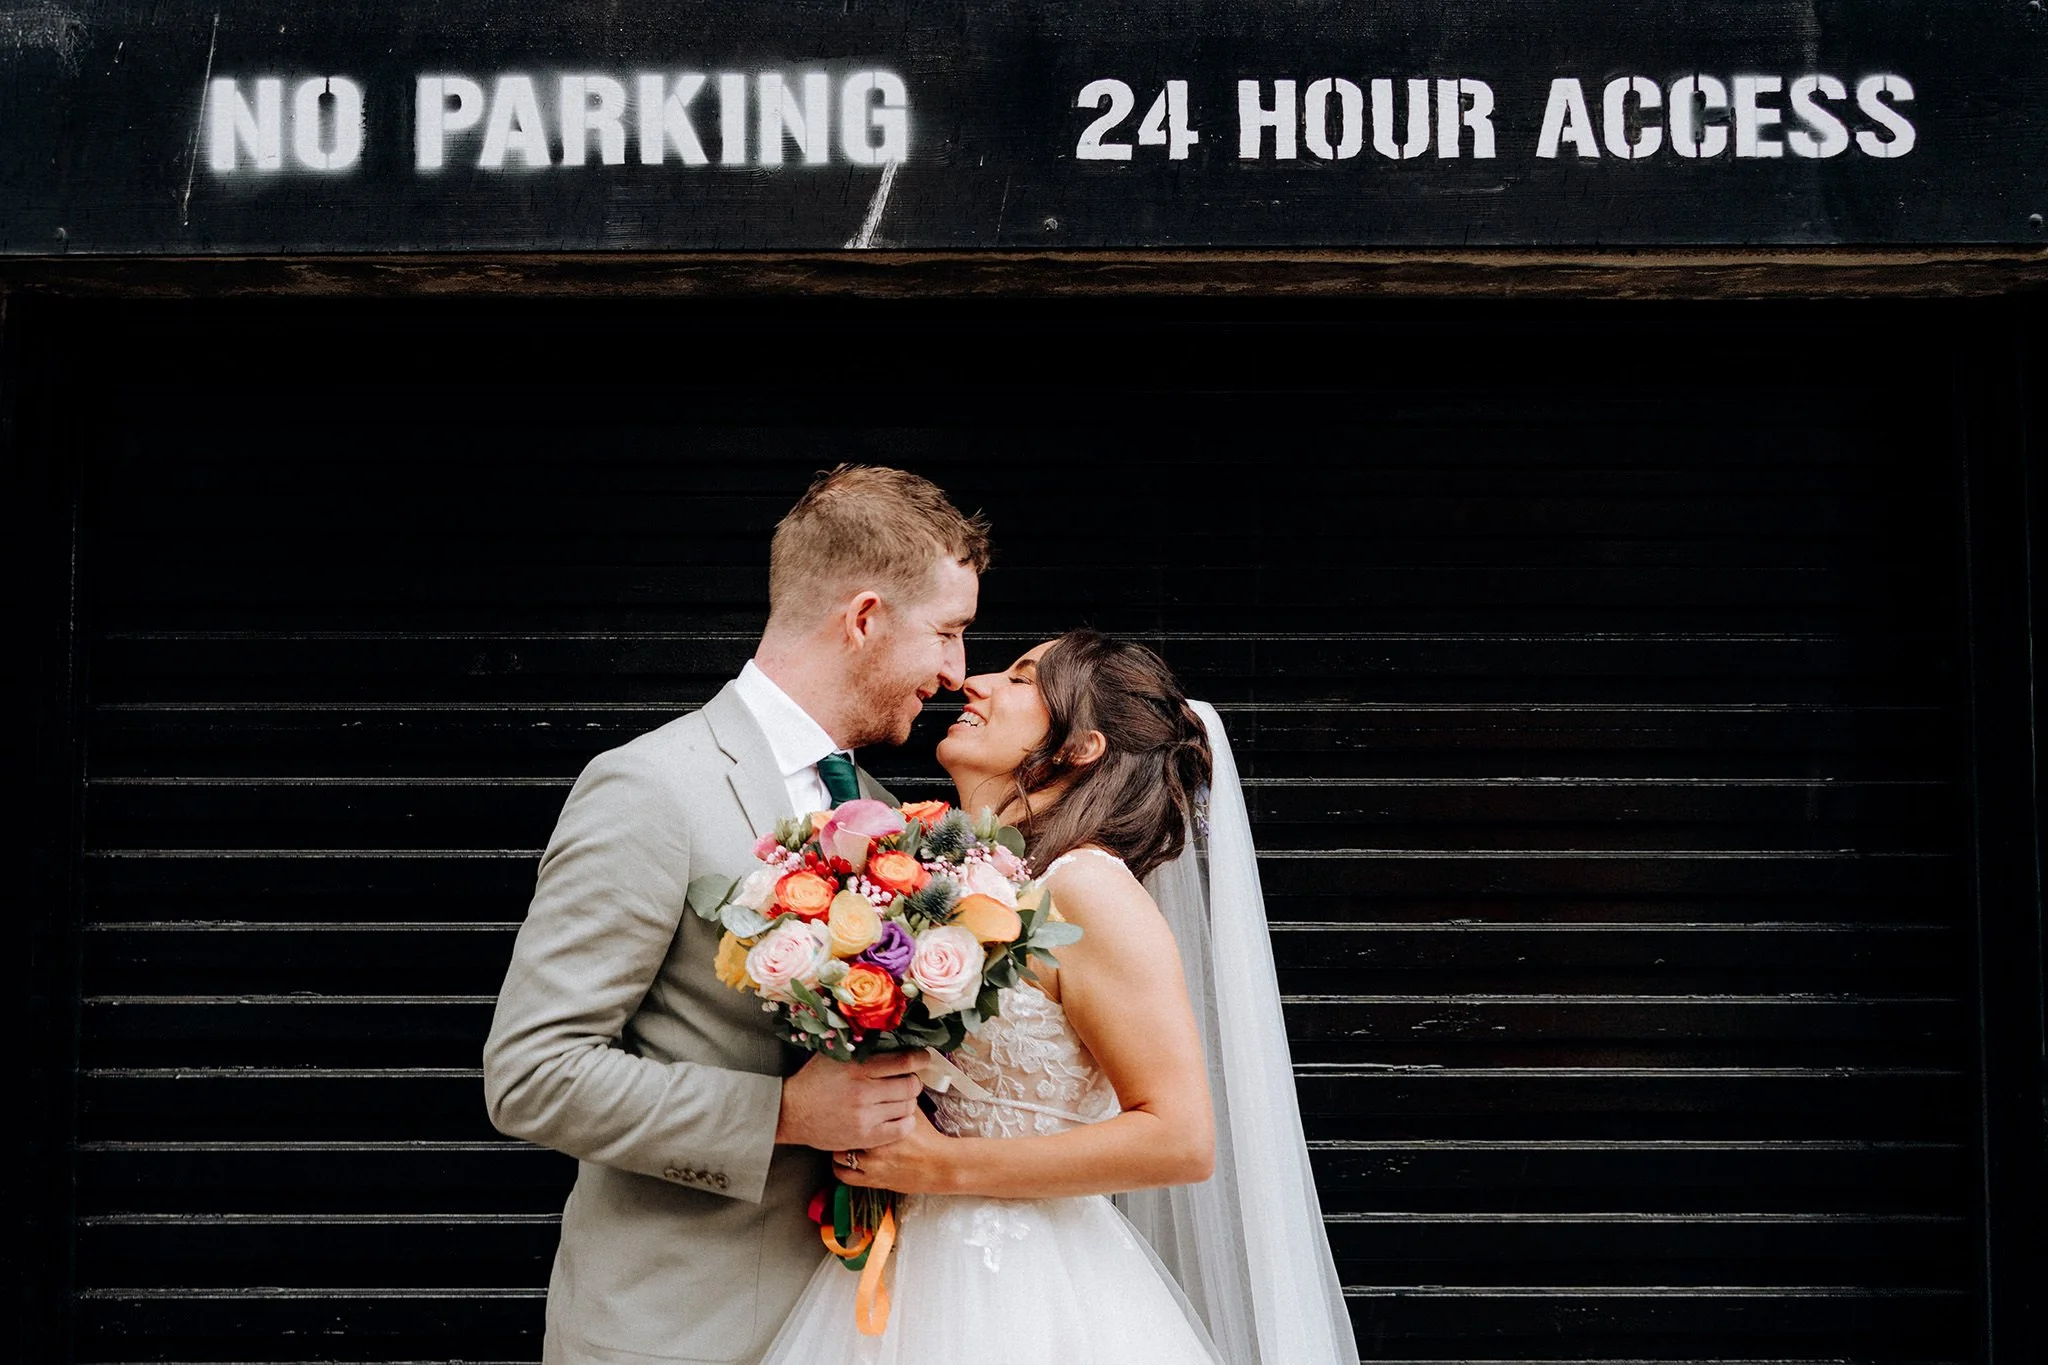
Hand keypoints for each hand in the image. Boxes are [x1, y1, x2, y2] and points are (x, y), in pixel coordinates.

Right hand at [776, 1050, 929, 1150]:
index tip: (924, 1058)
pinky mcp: (865, 1136)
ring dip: (909, 1101)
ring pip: (908, 1107)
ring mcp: (865, 1117)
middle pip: (910, 1086)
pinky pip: (901, 1129)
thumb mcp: (834, 1055)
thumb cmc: (814, 1080)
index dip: (920, 1059)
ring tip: (901, 1098)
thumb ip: (861, 1047)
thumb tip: (891, 1034)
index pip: (903, 1062)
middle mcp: (863, 1092)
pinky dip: (906, 1121)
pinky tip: (899, 1115)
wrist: (791, 1112)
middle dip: (915, 1081)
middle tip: (910, 1080)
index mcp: (857, 1068)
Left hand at [835, 1107, 956, 1194]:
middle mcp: (876, 1146)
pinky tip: (842, 1159)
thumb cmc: (929, 1137)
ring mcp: (872, 1166)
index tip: (844, 1101)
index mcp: (885, 1125)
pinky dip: (839, 1167)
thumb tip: (884, 1080)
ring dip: (839, 1146)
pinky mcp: (873, 1181)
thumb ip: (896, 1098)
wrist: (941, 1165)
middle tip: (839, 1118)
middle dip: (840, 1124)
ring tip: (841, 1138)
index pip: (856, 1110)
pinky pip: (844, 1175)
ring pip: (839, 1154)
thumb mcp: (914, 1111)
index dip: (847, 1105)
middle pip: (844, 1131)